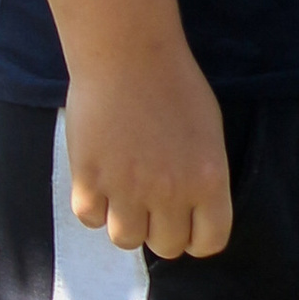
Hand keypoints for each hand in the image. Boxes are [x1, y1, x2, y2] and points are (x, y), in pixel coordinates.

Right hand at [64, 41, 232, 257]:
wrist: (126, 52)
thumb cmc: (173, 83)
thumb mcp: (208, 131)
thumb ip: (201, 177)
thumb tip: (190, 213)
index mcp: (209, 180)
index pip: (209, 243)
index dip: (197, 235)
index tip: (187, 222)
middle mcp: (170, 192)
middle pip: (167, 247)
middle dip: (161, 227)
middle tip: (152, 199)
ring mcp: (126, 189)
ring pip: (126, 240)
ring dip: (126, 219)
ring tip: (124, 187)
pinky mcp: (89, 181)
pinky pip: (91, 218)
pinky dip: (93, 203)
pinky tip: (100, 175)